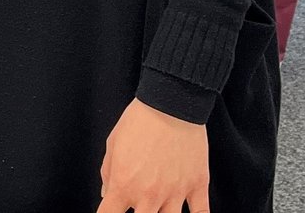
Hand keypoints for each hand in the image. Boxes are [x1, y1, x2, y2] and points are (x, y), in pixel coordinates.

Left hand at [97, 98, 208, 212]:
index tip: (111, 210)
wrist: (172, 103)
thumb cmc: (139, 121)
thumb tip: (107, 193)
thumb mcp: (113, 144)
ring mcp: (175, 193)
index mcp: (124, 186)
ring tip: (159, 207)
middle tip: (138, 204)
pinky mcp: (197, 186)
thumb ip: (108, 173)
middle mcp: (149, 195)